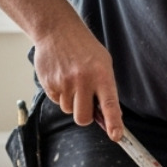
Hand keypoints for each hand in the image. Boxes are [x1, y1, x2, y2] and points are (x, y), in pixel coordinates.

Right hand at [33, 20, 124, 140]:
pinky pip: (56, 101)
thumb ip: (106, 89)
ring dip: (72, 102)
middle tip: (86, 102)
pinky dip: (60, 94)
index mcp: (101, 74)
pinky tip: (61, 77)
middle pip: (83, 118)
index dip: (113, 123)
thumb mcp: (103, 63)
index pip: (109, 104)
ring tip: (72, 81)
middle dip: (85, 116)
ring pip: (69, 110)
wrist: (57, 30)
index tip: (116, 136)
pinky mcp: (49, 83)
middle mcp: (82, 80)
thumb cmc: (84, 49)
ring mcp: (64, 82)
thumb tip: (111, 117)